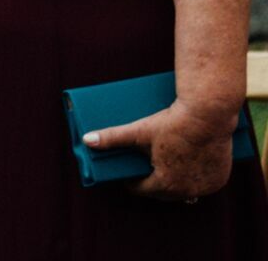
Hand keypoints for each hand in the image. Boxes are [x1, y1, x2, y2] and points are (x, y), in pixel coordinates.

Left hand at [84, 99, 236, 201]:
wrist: (208, 114)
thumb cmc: (172, 123)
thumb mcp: (138, 131)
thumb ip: (112, 138)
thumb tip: (87, 140)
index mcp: (166, 184)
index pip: (142, 190)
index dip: (132, 181)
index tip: (127, 173)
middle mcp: (188, 191)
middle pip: (164, 192)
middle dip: (152, 182)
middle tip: (144, 167)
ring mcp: (207, 187)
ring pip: (185, 190)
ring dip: (174, 182)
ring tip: (163, 167)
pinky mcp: (220, 179)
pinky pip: (203, 184)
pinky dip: (194, 179)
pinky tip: (185, 170)